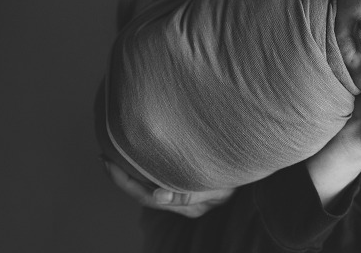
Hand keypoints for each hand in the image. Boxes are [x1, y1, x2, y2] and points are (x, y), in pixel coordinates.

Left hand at [102, 159, 234, 217]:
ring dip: (133, 172)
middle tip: (104, 156)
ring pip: (151, 188)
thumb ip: (189, 193)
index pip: (146, 196)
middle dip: (122, 176)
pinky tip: (142, 157)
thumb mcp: (219, 186)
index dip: (124, 181)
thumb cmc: (239, 173)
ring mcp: (187, 197)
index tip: (108, 161)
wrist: (255, 166)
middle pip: (144, 193)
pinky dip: (147, 169)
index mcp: (188, 206)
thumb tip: (157, 196)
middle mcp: (184, 205)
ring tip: (117, 154)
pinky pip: (161, 180)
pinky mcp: (190, 187)